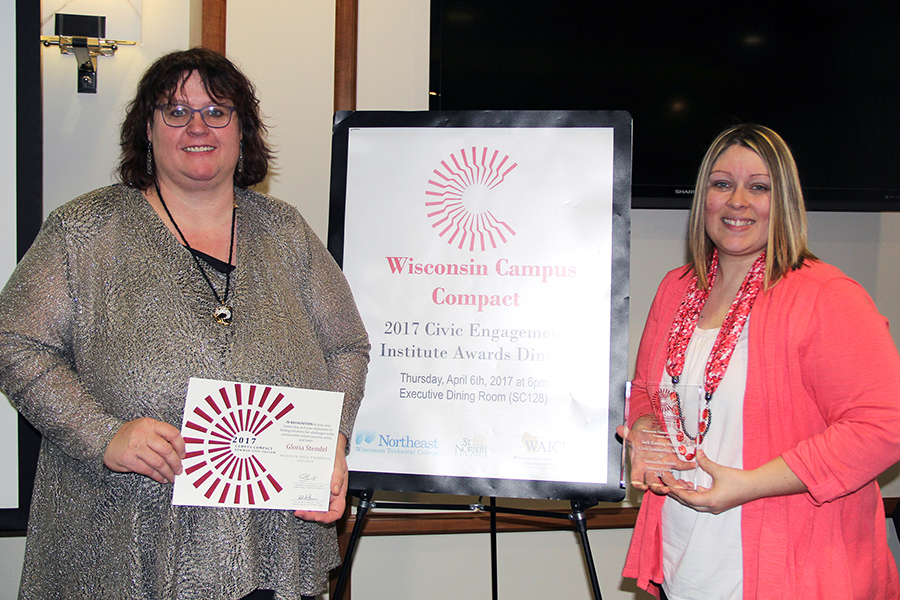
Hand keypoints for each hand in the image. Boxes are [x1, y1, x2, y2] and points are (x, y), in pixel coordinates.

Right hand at [104, 417, 184, 483]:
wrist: (106, 439)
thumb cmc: (129, 434)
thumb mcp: (145, 427)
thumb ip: (160, 435)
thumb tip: (178, 450)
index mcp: (150, 424)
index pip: (172, 433)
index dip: (181, 446)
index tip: (183, 454)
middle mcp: (143, 434)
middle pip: (167, 450)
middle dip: (176, 462)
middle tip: (179, 469)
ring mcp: (135, 447)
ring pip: (158, 462)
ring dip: (168, 472)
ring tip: (171, 476)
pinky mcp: (129, 459)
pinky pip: (148, 470)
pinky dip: (157, 476)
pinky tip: (161, 478)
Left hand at [294, 433, 348, 523]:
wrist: (329, 446)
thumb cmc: (337, 456)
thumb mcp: (339, 464)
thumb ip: (338, 477)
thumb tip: (335, 490)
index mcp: (339, 493)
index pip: (336, 512)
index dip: (328, 518)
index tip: (318, 517)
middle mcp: (330, 495)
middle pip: (323, 512)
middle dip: (311, 515)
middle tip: (301, 512)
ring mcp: (322, 492)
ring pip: (314, 506)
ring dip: (305, 509)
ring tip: (297, 507)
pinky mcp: (314, 487)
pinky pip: (308, 497)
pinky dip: (302, 499)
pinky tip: (297, 498)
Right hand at [618, 415, 694, 495]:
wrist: (647, 434)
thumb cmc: (638, 438)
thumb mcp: (632, 436)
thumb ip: (627, 435)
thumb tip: (620, 429)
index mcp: (639, 467)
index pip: (636, 479)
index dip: (639, 485)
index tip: (642, 488)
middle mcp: (650, 470)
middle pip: (654, 484)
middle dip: (659, 489)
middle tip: (665, 490)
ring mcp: (662, 468)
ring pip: (668, 480)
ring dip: (675, 485)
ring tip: (682, 487)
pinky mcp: (671, 462)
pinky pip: (680, 466)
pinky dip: (687, 466)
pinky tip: (692, 465)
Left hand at [663, 450, 806, 513]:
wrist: (756, 486)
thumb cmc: (739, 480)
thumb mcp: (720, 470)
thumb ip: (706, 463)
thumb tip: (696, 453)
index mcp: (710, 501)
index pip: (688, 498)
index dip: (677, 492)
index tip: (668, 485)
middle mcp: (712, 506)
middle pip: (689, 502)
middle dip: (678, 493)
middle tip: (668, 483)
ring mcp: (716, 506)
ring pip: (695, 501)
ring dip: (686, 493)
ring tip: (676, 483)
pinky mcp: (719, 502)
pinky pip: (703, 499)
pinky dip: (695, 493)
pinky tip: (690, 485)